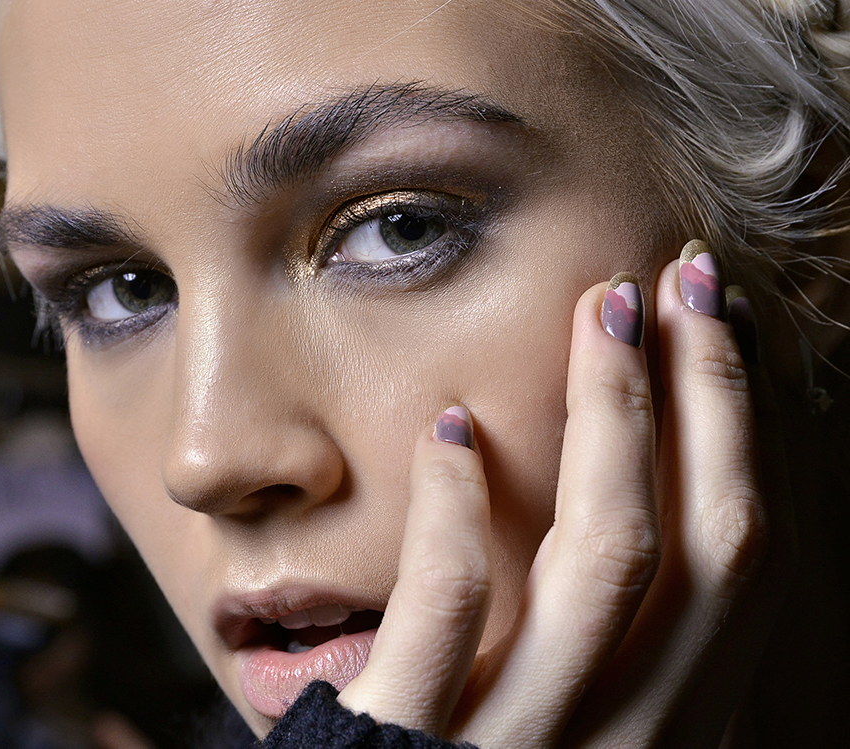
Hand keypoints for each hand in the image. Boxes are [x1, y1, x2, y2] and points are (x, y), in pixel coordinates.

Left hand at [338, 256, 796, 747]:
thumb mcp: (581, 737)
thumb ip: (619, 666)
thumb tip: (646, 532)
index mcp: (669, 731)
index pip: (737, 566)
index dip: (743, 438)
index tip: (720, 329)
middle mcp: (624, 741)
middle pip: (699, 544)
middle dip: (705, 398)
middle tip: (679, 278)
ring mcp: (522, 745)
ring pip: (605, 560)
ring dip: (613, 419)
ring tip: (599, 311)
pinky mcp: (408, 742)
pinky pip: (446, 608)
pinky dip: (458, 509)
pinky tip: (451, 428)